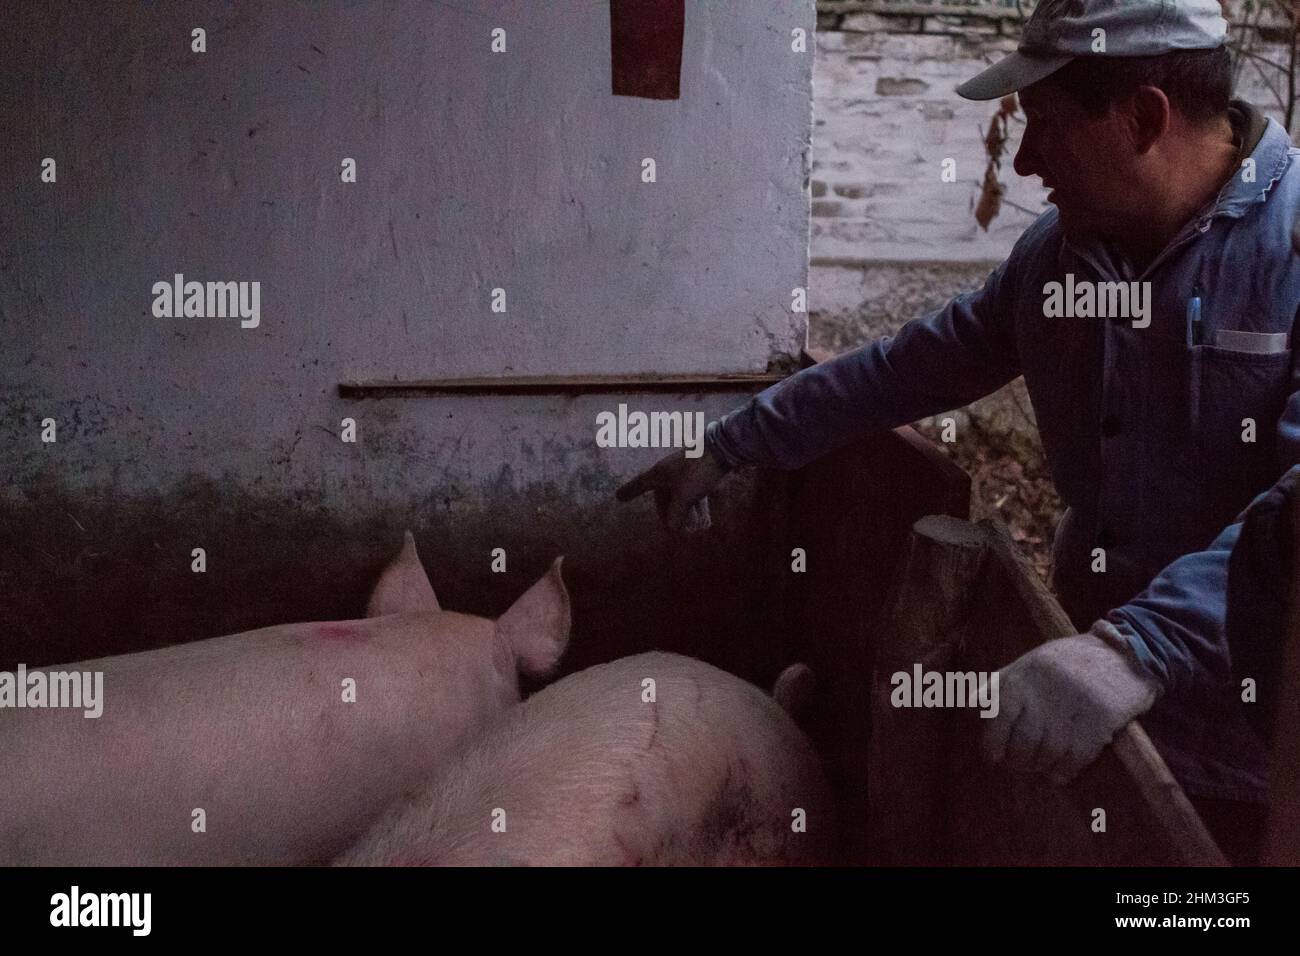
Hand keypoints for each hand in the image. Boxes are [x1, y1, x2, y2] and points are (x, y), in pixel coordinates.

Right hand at [615, 447, 729, 532]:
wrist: (721, 450)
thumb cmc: (696, 472)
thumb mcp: (684, 496)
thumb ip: (676, 514)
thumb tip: (672, 528)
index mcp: (659, 474)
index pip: (639, 484)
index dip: (629, 491)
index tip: (618, 497)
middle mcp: (668, 472)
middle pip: (663, 496)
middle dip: (669, 514)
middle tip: (673, 529)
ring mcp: (684, 473)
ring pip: (680, 497)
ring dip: (685, 513)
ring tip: (692, 529)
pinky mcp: (699, 474)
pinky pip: (693, 494)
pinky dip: (696, 507)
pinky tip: (704, 520)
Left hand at [981, 628, 1160, 785]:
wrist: (1123, 653)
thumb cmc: (1069, 661)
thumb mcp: (1029, 662)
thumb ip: (999, 683)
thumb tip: (969, 705)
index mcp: (1024, 674)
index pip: (998, 714)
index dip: (992, 741)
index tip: (993, 756)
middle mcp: (1044, 690)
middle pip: (1023, 739)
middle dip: (1018, 759)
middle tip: (1020, 764)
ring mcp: (1073, 705)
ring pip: (1048, 751)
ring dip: (1041, 766)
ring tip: (1039, 767)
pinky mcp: (1100, 719)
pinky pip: (1077, 756)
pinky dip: (1065, 770)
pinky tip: (1060, 774)